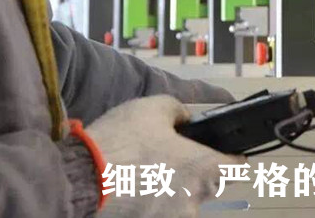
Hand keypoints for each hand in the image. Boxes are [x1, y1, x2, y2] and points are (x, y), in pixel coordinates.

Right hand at [87, 95, 239, 217]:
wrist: (77, 181)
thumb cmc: (120, 143)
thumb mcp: (154, 108)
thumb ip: (180, 111)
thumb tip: (186, 118)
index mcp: (203, 169)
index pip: (237, 167)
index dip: (233, 156)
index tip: (226, 151)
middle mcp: (194, 202)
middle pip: (208, 186)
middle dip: (196, 172)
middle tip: (171, 157)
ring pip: (182, 202)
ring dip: (170, 190)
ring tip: (144, 173)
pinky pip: (160, 213)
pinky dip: (151, 203)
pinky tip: (133, 189)